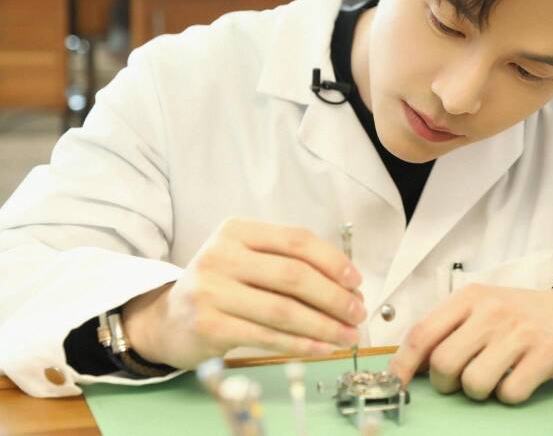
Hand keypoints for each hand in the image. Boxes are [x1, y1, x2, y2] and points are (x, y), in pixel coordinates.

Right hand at [122, 217, 366, 368]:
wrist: (168, 319)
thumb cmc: (221, 287)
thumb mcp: (247, 261)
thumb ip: (290, 265)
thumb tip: (348, 290)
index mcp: (236, 230)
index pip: (296, 240)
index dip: (333, 261)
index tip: (356, 281)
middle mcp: (221, 255)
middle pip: (293, 275)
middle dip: (334, 297)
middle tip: (358, 313)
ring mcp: (211, 290)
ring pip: (283, 309)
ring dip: (324, 325)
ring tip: (348, 335)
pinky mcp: (208, 325)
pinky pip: (267, 336)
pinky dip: (302, 344)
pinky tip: (322, 347)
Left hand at [388, 284, 552, 403]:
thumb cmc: (520, 315)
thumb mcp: (481, 309)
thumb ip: (448, 330)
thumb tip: (413, 365)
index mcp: (469, 298)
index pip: (422, 333)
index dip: (403, 364)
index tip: (396, 384)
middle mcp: (491, 311)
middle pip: (444, 363)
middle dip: (446, 383)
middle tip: (459, 380)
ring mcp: (520, 332)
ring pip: (474, 383)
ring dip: (478, 391)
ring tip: (492, 378)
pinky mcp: (546, 353)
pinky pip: (509, 394)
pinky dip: (508, 396)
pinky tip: (518, 379)